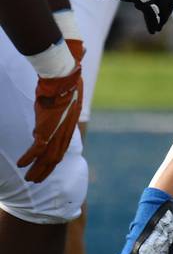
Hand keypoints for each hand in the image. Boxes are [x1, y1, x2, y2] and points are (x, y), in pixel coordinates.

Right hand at [17, 40, 83, 182]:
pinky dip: (29, 158)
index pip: (62, 148)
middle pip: (56, 158)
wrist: (63, 74)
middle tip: (36, 180)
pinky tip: (22, 164)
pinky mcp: (47, 128)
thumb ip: (51, 116)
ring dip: (38, 169)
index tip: (47, 167)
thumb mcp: (60, 101)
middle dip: (46, 171)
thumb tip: (39, 128)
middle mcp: (65, 131)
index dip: (54, 160)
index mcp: (69, 125)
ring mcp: (57, 130)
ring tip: (30, 178)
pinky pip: (38, 148)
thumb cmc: (61, 81)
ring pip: (48, 157)